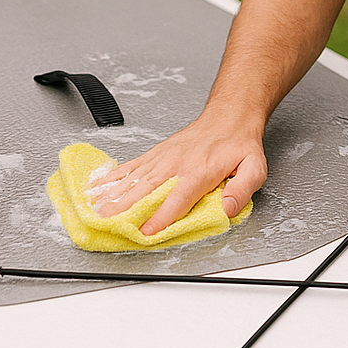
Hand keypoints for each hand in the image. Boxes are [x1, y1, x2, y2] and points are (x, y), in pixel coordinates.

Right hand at [85, 116, 266, 235]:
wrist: (228, 116)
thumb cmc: (239, 144)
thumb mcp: (254, 168)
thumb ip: (242, 190)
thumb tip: (228, 209)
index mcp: (200, 172)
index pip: (177, 199)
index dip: (160, 217)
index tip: (145, 232)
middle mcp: (177, 165)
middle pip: (146, 190)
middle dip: (123, 208)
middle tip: (104, 223)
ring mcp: (163, 158)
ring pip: (133, 179)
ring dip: (112, 195)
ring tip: (93, 210)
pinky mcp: (156, 154)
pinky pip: (131, 167)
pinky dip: (112, 178)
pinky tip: (97, 188)